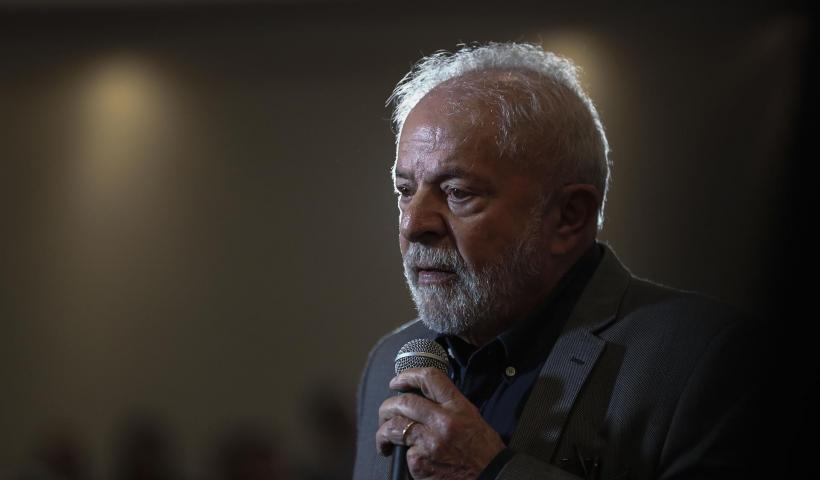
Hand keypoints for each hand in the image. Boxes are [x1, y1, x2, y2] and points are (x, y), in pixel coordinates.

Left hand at [376, 367, 505, 479]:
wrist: (492, 477)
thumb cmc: (484, 451)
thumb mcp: (472, 418)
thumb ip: (448, 405)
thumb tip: (423, 398)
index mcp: (458, 407)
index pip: (429, 378)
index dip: (407, 375)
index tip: (396, 381)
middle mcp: (443, 421)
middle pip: (403, 402)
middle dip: (387, 406)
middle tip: (385, 413)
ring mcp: (430, 442)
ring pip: (394, 427)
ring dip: (383, 431)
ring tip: (384, 438)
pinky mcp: (420, 463)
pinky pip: (403, 453)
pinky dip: (403, 456)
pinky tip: (411, 460)